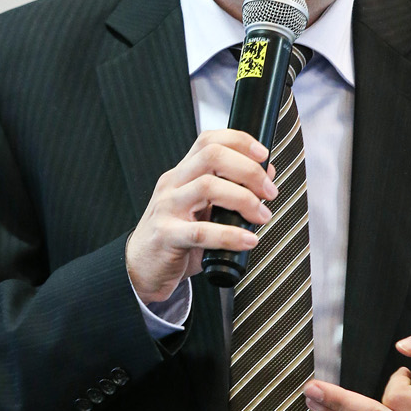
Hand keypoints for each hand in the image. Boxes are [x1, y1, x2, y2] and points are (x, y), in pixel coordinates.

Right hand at [125, 129, 277, 303]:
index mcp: (182, 174)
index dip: (240, 141)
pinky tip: (246, 240)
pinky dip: (230, 235)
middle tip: (269, 191)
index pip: (210, 140)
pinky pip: (200, 232)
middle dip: (249, 170)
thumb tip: (265, 176)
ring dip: (244, 199)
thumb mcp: (202, 210)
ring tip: (261, 216)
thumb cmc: (174, 239)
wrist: (141, 269)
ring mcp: (167, 208)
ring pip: (208, 186)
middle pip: (212, 156)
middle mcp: (173, 185)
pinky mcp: (166, 235)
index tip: (264, 155)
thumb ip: (229, 193)